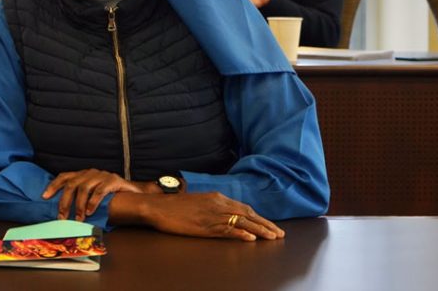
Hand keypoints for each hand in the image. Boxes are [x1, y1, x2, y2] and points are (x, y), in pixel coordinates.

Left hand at [42, 169, 143, 220]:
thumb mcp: (92, 194)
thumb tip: (62, 212)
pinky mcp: (113, 180)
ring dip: (79, 205)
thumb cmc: (110, 196)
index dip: (53, 185)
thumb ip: (79, 198)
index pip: (64, 176)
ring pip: (84, 188)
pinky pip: (100, 190)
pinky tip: (90, 212)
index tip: (44, 197)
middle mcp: (91, 173)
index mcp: (83, 175)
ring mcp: (102, 175)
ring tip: (78, 218)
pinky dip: (93, 202)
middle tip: (62, 217)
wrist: (135, 193)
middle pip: (72, 184)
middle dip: (65, 201)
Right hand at [117, 192, 284, 241]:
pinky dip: (240, 234)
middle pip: (248, 214)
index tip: (270, 225)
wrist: (157, 207)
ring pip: (242, 223)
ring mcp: (212, 215)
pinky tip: (250, 239)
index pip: (244, 208)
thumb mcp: (197, 202)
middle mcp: (218, 204)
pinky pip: (227, 230)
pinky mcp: (205, 226)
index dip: (259, 217)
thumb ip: (212, 206)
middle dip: (266, 224)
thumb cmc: (174, 206)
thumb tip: (223, 213)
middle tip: (279, 234)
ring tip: (273, 237)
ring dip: (260, 230)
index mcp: (216, 198)